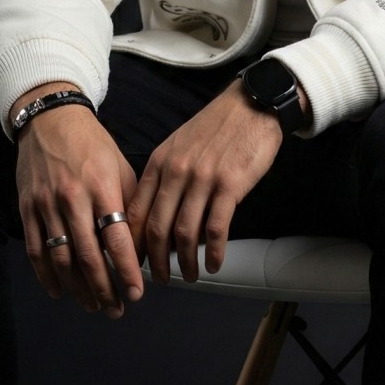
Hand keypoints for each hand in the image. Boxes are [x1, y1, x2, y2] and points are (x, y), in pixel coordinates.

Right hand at [14, 84, 142, 318]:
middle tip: (116, 309)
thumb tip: (142, 245)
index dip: (127, 271)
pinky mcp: (27, 208)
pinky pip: (35, 249)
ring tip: (93, 305)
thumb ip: (130, 205)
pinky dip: (46, 275)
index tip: (137, 292)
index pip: (116, 239)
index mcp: (102, 188)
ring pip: (61, 258)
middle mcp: (72, 198)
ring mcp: (46, 205)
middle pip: (88, 256)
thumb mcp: (121, 167)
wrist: (50, 119)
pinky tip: (59, 291)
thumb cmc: (92, 145)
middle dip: (104, 289)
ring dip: (77, 288)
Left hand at [127, 79, 284, 283]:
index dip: (132, 242)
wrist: (252, 105)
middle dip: (155, 261)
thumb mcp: (179, 146)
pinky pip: (217, 228)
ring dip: (185, 262)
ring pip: (185, 233)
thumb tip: (159, 215)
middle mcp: (176, 172)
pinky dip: (214, 252)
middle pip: (157, 227)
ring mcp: (203, 179)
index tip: (133, 262)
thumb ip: (165, 177)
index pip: (136, 211)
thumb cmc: (216, 127)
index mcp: (159, 163)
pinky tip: (215, 264)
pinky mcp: (230, 185)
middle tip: (159, 279)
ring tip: (189, 276)